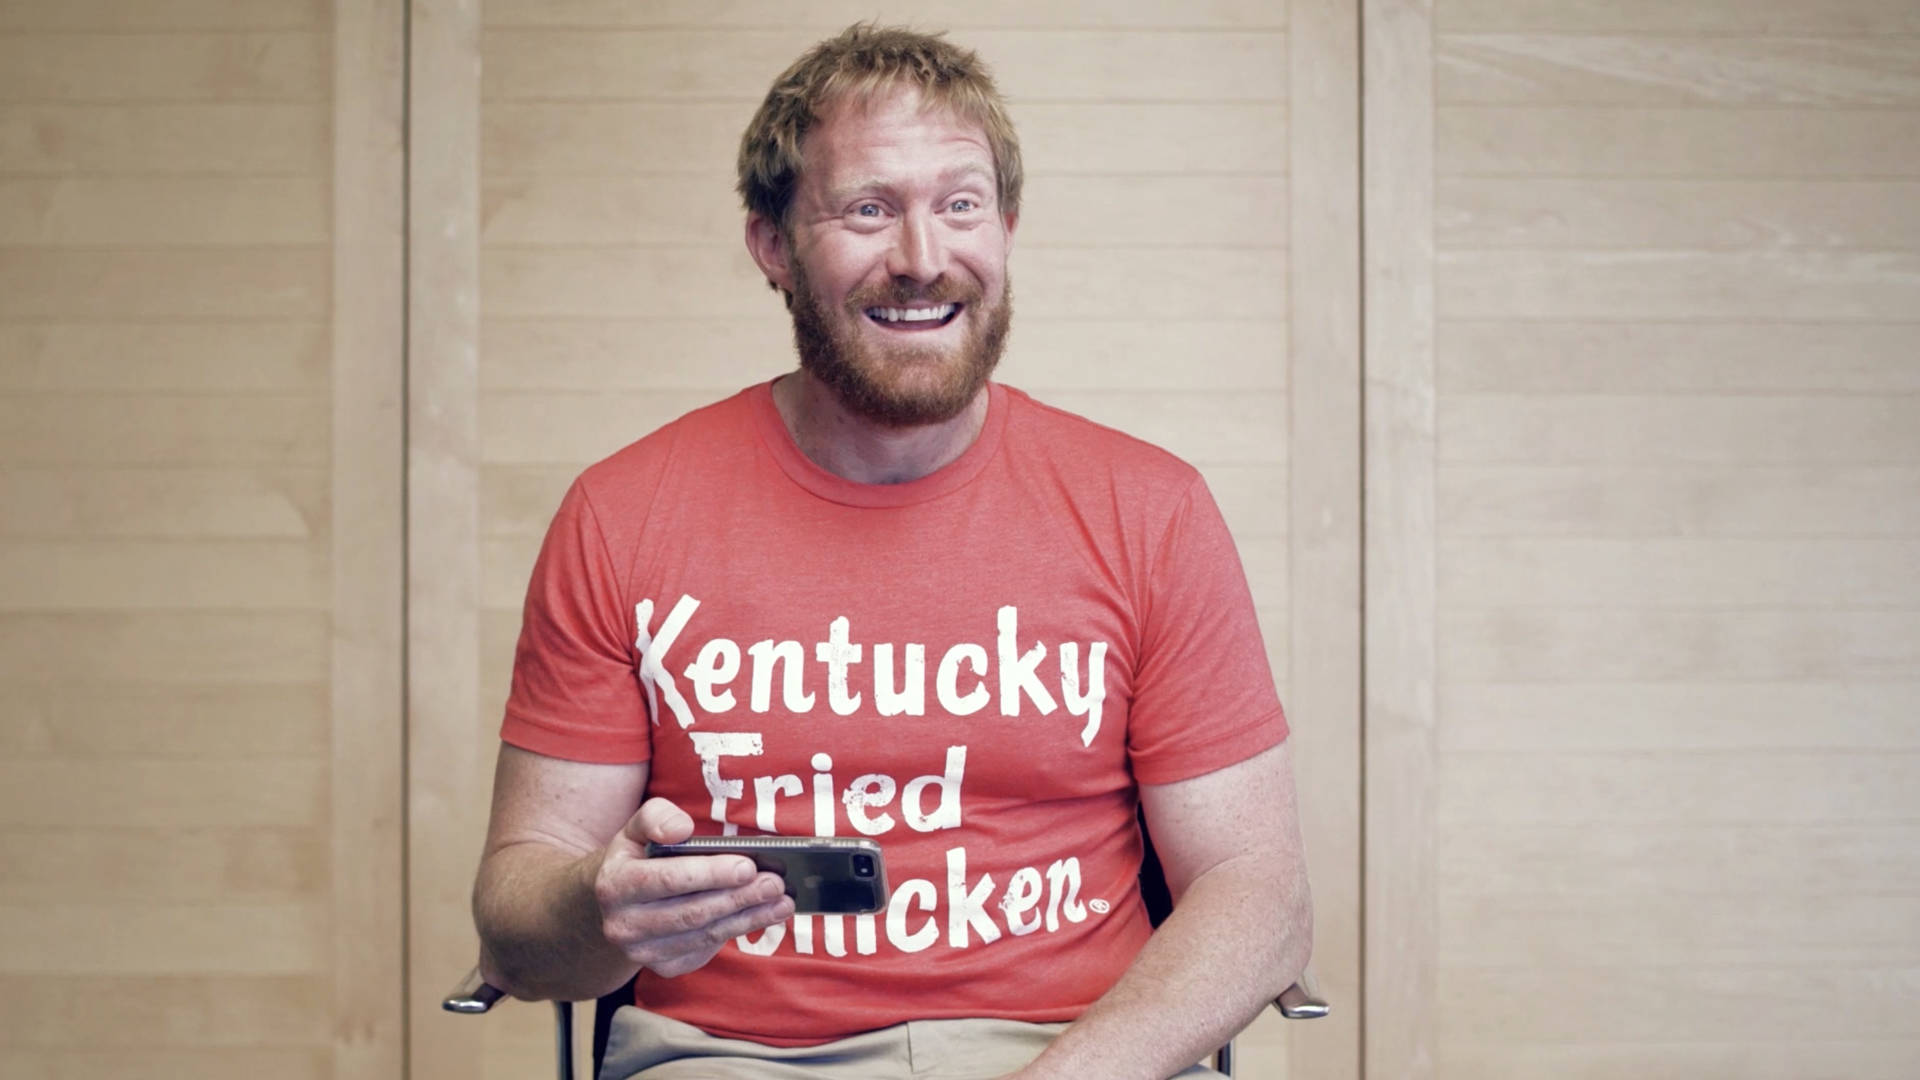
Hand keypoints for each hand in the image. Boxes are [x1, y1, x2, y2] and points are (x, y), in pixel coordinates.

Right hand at [593, 798, 793, 977]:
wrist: (612, 906)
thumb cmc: (635, 859)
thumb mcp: (635, 829)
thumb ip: (655, 817)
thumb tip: (681, 829)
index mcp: (614, 885)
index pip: (667, 879)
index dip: (709, 874)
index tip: (747, 865)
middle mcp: (624, 925)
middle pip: (691, 912)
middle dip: (738, 898)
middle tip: (775, 884)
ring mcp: (643, 952)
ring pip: (704, 935)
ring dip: (747, 918)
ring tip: (781, 901)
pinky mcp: (664, 967)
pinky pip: (706, 950)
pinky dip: (737, 932)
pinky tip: (762, 916)